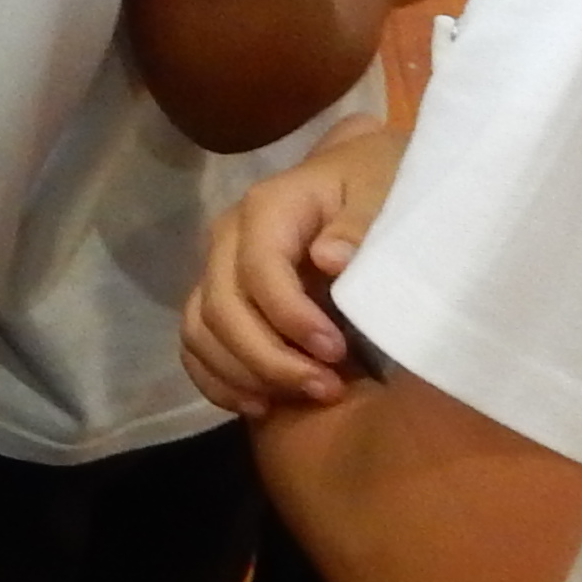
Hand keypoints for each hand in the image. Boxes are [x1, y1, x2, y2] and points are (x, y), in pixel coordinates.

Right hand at [183, 121, 406, 416]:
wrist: (361, 177)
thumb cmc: (379, 184)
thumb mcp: (385, 189)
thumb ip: (362, 222)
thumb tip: (328, 259)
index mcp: (268, 208)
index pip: (258, 268)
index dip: (290, 317)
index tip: (338, 352)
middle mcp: (229, 238)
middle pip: (221, 306)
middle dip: (269, 357)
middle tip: (328, 388)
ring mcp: (218, 269)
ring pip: (201, 329)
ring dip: (245, 374)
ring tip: (304, 397)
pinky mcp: (220, 298)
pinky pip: (195, 343)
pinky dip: (218, 379)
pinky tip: (261, 405)